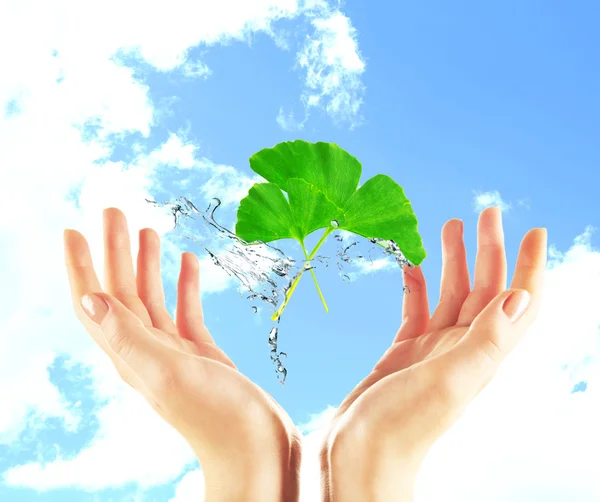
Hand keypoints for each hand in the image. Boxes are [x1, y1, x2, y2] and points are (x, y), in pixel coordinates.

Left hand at [64, 208, 300, 501]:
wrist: (257, 446)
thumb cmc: (215, 416)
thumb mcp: (168, 371)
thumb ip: (128, 336)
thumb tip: (87, 298)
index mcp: (131, 355)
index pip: (95, 303)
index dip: (80, 267)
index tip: (73, 230)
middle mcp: (146, 352)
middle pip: (123, 293)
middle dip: (115, 251)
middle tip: (113, 211)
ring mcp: (175, 352)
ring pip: (153, 299)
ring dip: (148, 264)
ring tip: (149, 229)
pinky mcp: (201, 353)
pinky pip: (186, 312)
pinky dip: (185, 285)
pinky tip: (189, 263)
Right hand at [320, 207, 547, 500]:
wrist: (359, 454)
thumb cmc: (403, 425)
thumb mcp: (450, 380)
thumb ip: (488, 339)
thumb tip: (523, 294)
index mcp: (482, 354)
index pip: (519, 304)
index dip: (531, 268)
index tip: (534, 230)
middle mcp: (462, 349)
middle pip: (485, 290)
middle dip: (489, 250)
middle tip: (485, 211)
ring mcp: (432, 350)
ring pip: (450, 295)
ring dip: (453, 262)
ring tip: (448, 225)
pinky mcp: (403, 352)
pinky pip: (415, 310)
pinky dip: (415, 286)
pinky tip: (410, 267)